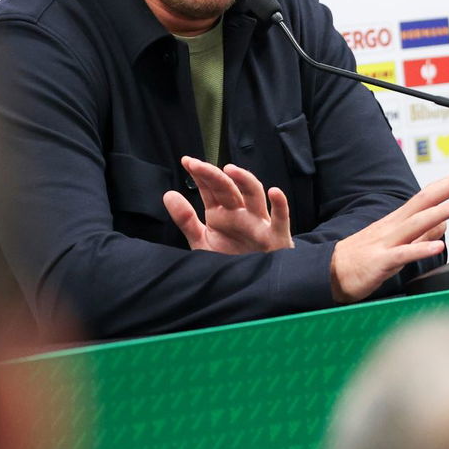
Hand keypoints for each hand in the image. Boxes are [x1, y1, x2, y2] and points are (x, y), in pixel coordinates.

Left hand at [163, 155, 292, 254]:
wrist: (251, 287)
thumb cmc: (230, 263)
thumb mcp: (202, 242)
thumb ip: (185, 220)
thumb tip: (168, 194)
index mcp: (222, 214)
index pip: (210, 188)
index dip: (200, 174)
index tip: (187, 161)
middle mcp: (240, 214)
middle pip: (227, 188)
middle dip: (212, 175)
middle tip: (196, 164)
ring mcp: (258, 223)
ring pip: (254, 196)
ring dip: (244, 180)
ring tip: (230, 170)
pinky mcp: (275, 237)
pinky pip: (280, 219)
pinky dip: (280, 205)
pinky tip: (274, 192)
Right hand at [330, 170, 448, 303]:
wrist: (327, 273)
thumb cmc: (361, 259)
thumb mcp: (396, 244)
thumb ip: (421, 234)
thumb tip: (444, 224)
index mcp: (397, 221)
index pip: (427, 196)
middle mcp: (393, 226)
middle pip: (425, 201)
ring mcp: (386, 243)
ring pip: (416, 224)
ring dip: (440, 212)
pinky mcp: (380, 262)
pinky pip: (403, 255)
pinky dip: (421, 249)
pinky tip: (438, 246)